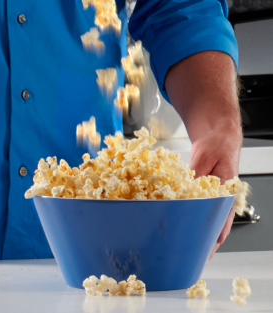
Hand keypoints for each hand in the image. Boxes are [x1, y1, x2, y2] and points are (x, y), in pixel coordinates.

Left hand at [189, 124, 241, 259]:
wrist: (219, 137)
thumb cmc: (216, 145)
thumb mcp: (205, 156)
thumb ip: (197, 174)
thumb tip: (188, 188)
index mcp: (227, 187)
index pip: (225, 212)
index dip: (220, 228)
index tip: (215, 241)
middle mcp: (223, 193)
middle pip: (218, 220)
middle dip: (209, 238)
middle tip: (199, 253)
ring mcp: (216, 194)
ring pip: (210, 217)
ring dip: (203, 231)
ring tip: (194, 248)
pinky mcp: (207, 192)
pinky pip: (203, 209)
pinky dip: (196, 218)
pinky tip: (188, 228)